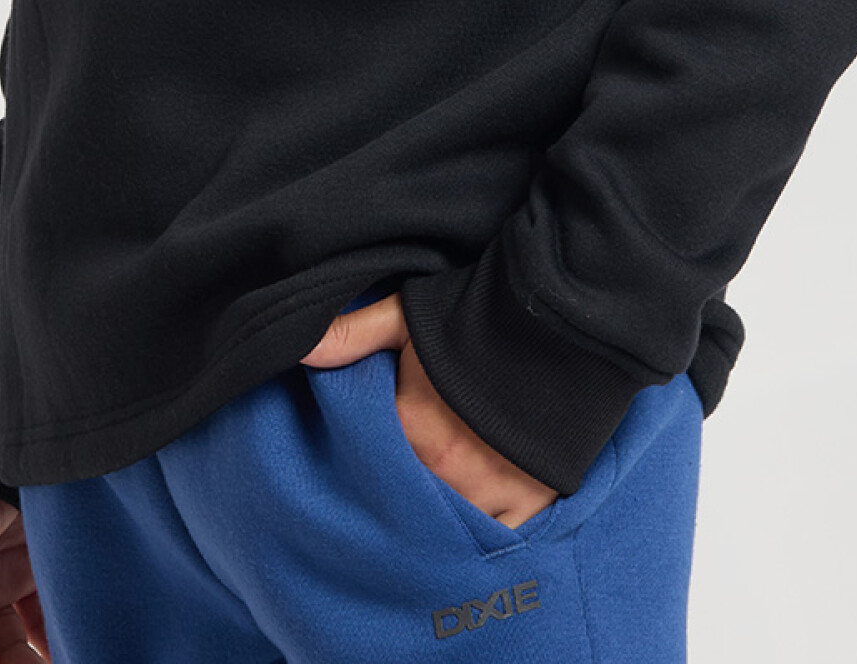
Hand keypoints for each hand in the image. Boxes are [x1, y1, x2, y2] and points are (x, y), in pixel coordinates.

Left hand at [299, 289, 559, 530]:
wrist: (556, 321)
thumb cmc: (478, 318)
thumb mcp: (408, 314)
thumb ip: (353, 334)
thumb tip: (300, 350)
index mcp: (410, 427)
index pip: (369, 466)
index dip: (364, 465)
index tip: (364, 463)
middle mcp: (445, 468)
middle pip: (404, 502)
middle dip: (397, 499)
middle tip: (395, 492)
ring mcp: (488, 491)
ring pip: (446, 527)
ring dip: (436, 520)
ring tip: (429, 510)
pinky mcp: (528, 503)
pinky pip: (493, 542)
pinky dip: (480, 538)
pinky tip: (467, 529)